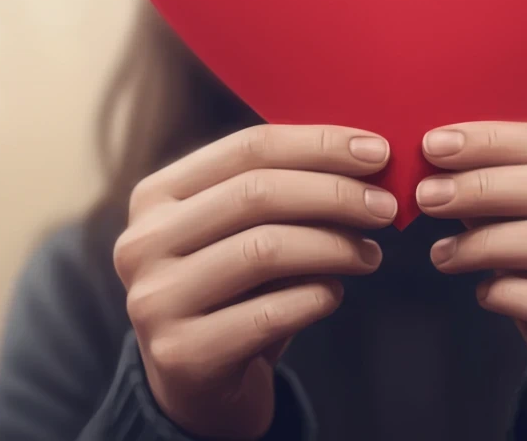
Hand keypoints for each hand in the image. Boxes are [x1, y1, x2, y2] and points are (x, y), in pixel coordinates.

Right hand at [113, 124, 398, 439]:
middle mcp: (143, 242)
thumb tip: (367, 158)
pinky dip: (315, 297)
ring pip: (263, 250)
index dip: (319, 145)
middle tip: (384, 207)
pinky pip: (268, 313)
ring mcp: (155, 299)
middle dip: (335, 194)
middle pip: (256, 193)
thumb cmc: (234, 291)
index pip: (247, 148)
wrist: (197, 381)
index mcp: (157, 195)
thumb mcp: (243, 232)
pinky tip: (334, 293)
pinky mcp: (181, 353)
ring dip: (334, 247)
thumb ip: (285, 191)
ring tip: (370, 255)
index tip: (377, 153)